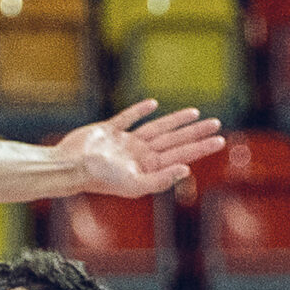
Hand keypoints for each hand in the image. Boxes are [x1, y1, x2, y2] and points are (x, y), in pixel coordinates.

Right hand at [57, 101, 225, 197]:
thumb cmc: (99, 179)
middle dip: (195, 132)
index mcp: (147, 167)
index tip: (220, 140)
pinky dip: (139, 111)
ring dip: (175, 121)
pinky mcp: (108, 131)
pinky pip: (128, 119)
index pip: (181, 154)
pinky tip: (153, 104)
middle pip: (174, 140)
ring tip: (194, 113)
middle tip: (216, 123)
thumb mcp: (134, 185)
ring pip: (156, 128)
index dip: (201, 146)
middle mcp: (139, 155)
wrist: (69, 168)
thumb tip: (186, 169)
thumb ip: (161, 180)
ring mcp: (124, 143)